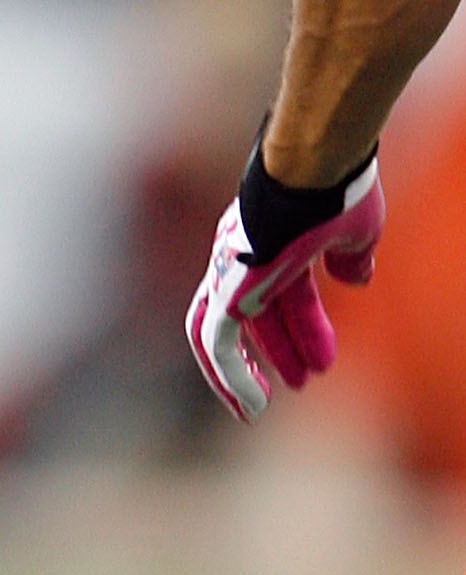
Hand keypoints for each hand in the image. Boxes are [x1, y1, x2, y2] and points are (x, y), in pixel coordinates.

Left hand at [186, 152, 383, 422]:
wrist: (312, 166)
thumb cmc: (336, 189)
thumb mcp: (356, 230)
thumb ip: (353, 257)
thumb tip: (358, 279)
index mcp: (275, 242)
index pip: (284, 294)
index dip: (304, 330)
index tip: (322, 362)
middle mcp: (243, 256)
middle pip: (250, 315)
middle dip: (274, 350)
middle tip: (297, 382)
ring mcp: (228, 270)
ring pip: (216, 334)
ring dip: (236, 374)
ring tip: (258, 409)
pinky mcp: (225, 288)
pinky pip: (217, 342)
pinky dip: (229, 375)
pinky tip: (251, 404)